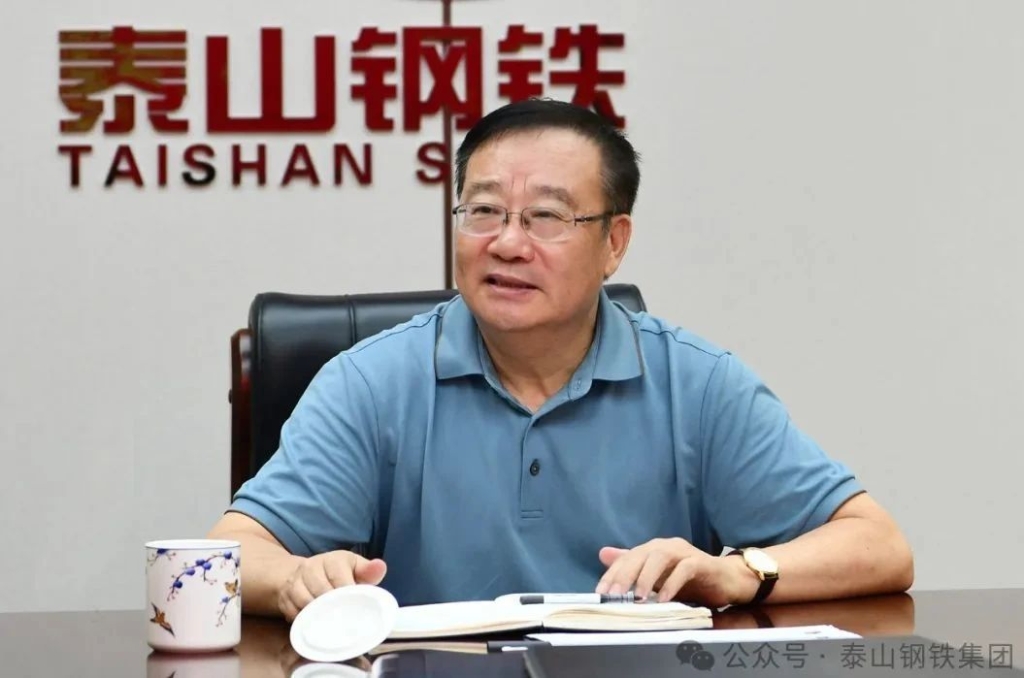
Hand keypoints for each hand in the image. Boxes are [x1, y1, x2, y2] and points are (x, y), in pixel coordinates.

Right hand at [278, 551, 387, 620]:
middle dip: (333, 607)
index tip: (353, 607)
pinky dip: (302, 620)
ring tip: (329, 624)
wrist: (305, 572)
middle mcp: (311, 567)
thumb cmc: (337, 573)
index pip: (339, 577)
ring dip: (317, 614)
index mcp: (333, 560)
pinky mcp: (284, 595)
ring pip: (305, 601)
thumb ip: (368, 571)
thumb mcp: (354, 568)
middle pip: (321, 590)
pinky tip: (313, 625)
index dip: (347, 593)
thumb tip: (380, 567)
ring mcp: (296, 581)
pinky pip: (292, 611)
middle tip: (343, 621)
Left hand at [595, 538, 755, 607]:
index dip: (612, 575)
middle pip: (640, 555)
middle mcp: (666, 546)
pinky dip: (673, 584)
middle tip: (613, 596)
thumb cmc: (691, 580)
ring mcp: (684, 552)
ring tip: (637, 597)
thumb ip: (633, 567)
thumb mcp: (658, 578)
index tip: (600, 593)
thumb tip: (603, 554)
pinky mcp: (702, 562)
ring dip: (646, 577)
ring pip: (660, 557)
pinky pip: (685, 569)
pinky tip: (664, 599)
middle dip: (624, 575)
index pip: (627, 558)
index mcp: (653, 549)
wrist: (728, 579)